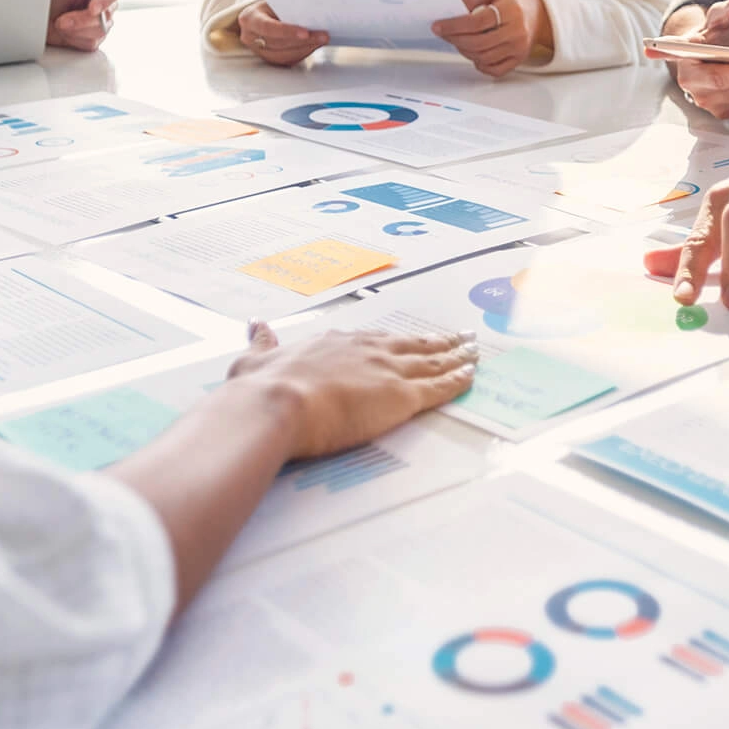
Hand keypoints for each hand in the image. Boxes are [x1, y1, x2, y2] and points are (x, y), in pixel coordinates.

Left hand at [48, 0, 119, 49]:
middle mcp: (103, 6)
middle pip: (106, 16)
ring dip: (76, 30)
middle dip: (82, 20)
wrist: (36, 19)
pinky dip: (74, 39)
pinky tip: (65, 32)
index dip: (103, 2)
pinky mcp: (93, 39)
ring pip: (100, 32)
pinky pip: (91, 43)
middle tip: (62, 21)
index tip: (92, 8)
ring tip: (60, 24)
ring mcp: (100, 24)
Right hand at [224, 321, 477, 459]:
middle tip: (460, 336)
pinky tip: (470, 376)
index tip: (410, 337)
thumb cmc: (263, 388)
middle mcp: (365, 351)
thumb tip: (255, 325)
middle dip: (437, 342)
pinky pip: (438, 388)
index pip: (374, 341)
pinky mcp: (401, 397)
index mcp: (334, 344)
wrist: (278, 403)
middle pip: (411, 345)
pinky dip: (457, 381)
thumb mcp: (255, 361)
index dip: (396, 340)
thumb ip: (261, 344)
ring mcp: (386, 371)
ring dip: (455, 356)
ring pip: (431, 362)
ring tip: (473, 350)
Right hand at [234, 0, 327, 65]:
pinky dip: (303, 53)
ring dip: (306, 48)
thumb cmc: (269, 4)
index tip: (305, 32)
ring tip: (322, 40)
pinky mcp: (268, 59)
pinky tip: (315, 45)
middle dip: (303, 41)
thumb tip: (313, 12)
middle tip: (323, 35)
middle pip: (279, 43)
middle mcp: (250, 37)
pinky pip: (287, 60)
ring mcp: (258, 50)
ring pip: (284, 55)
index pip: (267, 27)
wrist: (259, 14)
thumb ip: (288, 6)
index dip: (286, 31)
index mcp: (250, 19)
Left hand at [433, 0, 550, 77]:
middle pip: (478, 43)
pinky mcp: (518, 60)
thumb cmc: (515, 1)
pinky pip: (494, 70)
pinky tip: (474, 52)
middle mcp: (517, 32)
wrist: (540, 14)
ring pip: (483, 57)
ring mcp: (518, 49)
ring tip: (457, 40)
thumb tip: (456, 11)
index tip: (438, 26)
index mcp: (511, 10)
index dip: (453, 25)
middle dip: (455, 39)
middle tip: (444, 34)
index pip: (476, 22)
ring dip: (464, 51)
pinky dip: (479, 64)